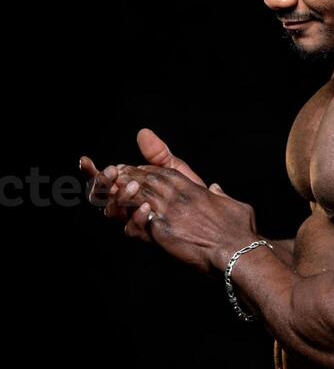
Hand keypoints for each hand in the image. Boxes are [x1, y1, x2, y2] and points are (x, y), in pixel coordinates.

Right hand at [79, 127, 211, 230]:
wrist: (212, 220)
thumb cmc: (190, 196)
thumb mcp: (175, 171)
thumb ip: (158, 154)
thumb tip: (143, 133)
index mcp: (129, 189)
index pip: (104, 180)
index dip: (91, 171)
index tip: (86, 160)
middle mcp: (128, 206)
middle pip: (101, 197)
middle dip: (102, 183)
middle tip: (112, 171)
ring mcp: (136, 220)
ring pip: (113, 212)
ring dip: (120, 197)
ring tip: (134, 185)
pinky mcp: (148, 235)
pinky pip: (133, 229)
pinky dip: (137, 217)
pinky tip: (145, 206)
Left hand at [111, 164, 257, 274]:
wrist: (237, 253)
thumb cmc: (240, 232)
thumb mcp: (236, 205)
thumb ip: (222, 195)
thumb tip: (216, 188)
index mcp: (194, 190)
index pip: (165, 173)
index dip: (149, 171)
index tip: (141, 172)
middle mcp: (178, 199)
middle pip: (147, 181)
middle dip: (132, 178)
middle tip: (120, 178)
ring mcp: (168, 216)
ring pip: (138, 197)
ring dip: (126, 196)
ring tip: (117, 195)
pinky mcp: (162, 235)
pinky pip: (137, 224)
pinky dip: (129, 220)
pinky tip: (123, 219)